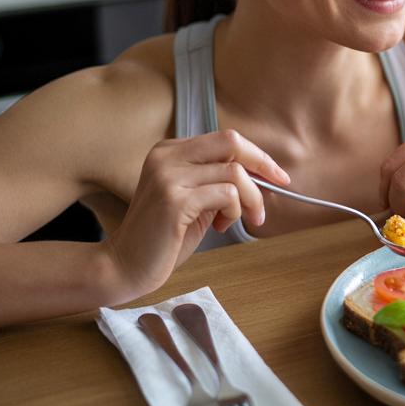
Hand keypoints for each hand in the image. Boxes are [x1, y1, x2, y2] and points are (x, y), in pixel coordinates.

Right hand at [104, 129, 288, 296]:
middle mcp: (166, 156)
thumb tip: (262, 173)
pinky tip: (221, 226)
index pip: (225, 139)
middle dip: (263, 164)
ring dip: (251, 199)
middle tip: (279, 186)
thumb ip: (217, 181)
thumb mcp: (193, 200)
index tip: (277, 175)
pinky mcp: (175, 200)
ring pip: (234, 173)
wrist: (126, 266)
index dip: (256, 155)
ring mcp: (168, 176)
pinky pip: (227, 195)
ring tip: (242, 219)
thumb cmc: (164, 237)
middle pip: (231, 142)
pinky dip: (235, 211)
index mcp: (169, 151)